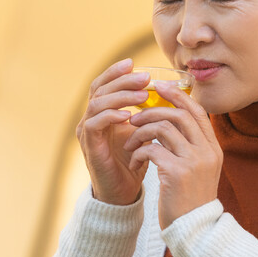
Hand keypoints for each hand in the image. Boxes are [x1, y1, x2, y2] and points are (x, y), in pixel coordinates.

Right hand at [77, 59, 150, 204]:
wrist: (123, 192)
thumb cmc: (133, 162)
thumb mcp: (143, 132)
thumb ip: (148, 112)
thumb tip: (170, 92)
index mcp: (101, 112)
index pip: (103, 84)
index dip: (116, 72)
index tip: (134, 63)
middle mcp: (90, 118)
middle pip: (99, 88)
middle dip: (122, 80)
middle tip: (144, 78)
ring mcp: (87, 131)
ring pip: (96, 103)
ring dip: (120, 96)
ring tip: (142, 95)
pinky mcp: (89, 145)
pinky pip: (94, 124)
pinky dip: (110, 115)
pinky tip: (127, 115)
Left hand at [124, 81, 222, 227]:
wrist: (194, 231)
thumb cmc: (190, 200)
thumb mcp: (198, 170)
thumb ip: (190, 146)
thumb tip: (172, 121)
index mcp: (213, 148)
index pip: (197, 111)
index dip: (178, 96)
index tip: (159, 88)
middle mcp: (206, 151)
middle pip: (180, 114)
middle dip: (153, 110)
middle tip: (134, 117)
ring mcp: (193, 162)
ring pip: (163, 127)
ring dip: (141, 131)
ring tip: (130, 141)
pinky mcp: (177, 173)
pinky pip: (152, 149)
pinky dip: (138, 151)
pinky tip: (135, 161)